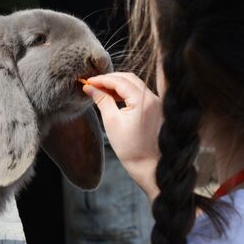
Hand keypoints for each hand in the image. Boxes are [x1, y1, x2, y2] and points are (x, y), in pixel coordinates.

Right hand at [82, 72, 161, 198]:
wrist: (149, 165)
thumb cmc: (130, 148)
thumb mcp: (112, 122)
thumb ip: (101, 100)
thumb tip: (89, 87)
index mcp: (143, 100)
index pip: (120, 81)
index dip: (102, 79)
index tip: (87, 81)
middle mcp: (153, 97)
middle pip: (128, 78)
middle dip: (109, 79)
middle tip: (93, 84)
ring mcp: (156, 102)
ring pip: (134, 84)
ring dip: (117, 84)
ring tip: (100, 90)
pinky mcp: (156, 108)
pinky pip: (139, 93)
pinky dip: (125, 92)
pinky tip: (113, 97)